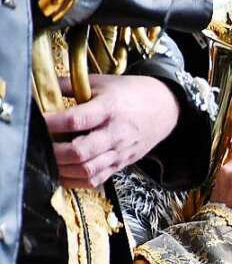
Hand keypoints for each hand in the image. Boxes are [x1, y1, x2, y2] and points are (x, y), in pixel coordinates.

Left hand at [45, 75, 179, 188]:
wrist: (164, 109)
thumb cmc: (130, 94)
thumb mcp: (102, 83)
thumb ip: (69, 85)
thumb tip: (40, 87)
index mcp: (109, 108)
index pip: (77, 120)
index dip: (52, 124)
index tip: (36, 122)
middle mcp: (115, 133)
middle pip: (81, 152)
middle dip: (55, 153)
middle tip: (39, 146)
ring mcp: (119, 152)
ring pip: (88, 170)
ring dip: (63, 170)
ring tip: (48, 162)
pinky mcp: (121, 164)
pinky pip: (96, 180)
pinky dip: (75, 181)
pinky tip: (62, 174)